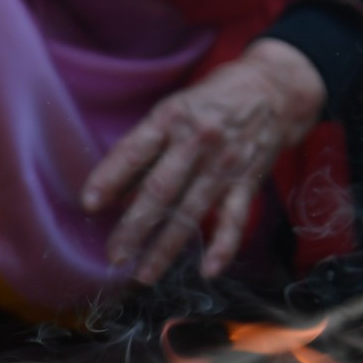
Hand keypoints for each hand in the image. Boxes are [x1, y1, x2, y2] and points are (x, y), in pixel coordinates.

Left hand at [81, 39, 324, 283]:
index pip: (135, 151)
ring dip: (166, 247)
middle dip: (134, 227)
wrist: (273, 88)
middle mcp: (197, 141)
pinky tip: (208, 270)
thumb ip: (145, 147)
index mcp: (172, 118)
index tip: (89, 204)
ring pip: (191, 211)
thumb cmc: (210, 101)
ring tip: (144, 274)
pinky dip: (223, 246)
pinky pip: (234, 218)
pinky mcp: (247, 181)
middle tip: (114, 255)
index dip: (110, 177)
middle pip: (160, 190)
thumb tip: (112, 190)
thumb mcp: (174, 108)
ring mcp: (224, 163)